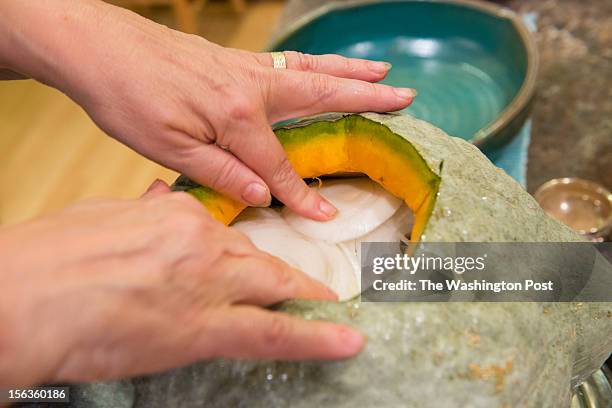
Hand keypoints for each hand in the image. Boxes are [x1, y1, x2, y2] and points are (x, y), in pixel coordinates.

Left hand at [0, 0, 414, 220]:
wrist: (99, 47)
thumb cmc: (128, 98)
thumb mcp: (168, 148)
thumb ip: (221, 173)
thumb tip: (262, 196)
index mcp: (237, 116)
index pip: (279, 166)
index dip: (301, 195)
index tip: (326, 217)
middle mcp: (252, 86)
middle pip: (321, 95)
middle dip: (366, 100)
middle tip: (405, 99)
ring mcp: (246, 68)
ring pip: (311, 71)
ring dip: (351, 71)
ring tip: (383, 72)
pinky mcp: (235, 59)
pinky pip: (289, 62)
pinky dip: (318, 63)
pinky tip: (327, 67)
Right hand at [0, 181, 363, 387]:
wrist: (23, 297)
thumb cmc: (48, 259)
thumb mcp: (99, 219)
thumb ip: (139, 213)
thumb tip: (157, 202)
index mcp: (175, 215)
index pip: (225, 233)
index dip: (243, 253)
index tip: (255, 261)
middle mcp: (202, 243)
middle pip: (258, 259)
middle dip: (287, 275)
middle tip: (316, 287)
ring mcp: (210, 284)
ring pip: (276, 289)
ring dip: (309, 301)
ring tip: (335, 311)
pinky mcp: (207, 328)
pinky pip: (274, 333)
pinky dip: (315, 338)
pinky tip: (344, 341)